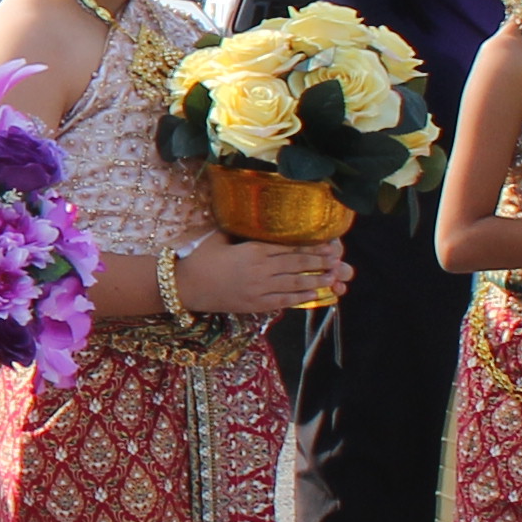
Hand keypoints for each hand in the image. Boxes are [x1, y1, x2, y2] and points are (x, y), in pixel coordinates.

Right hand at [184, 235, 347, 314]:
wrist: (185, 286)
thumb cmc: (199, 258)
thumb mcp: (219, 237)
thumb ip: (238, 231)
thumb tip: (248, 217)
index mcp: (253, 250)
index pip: (289, 247)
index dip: (311, 247)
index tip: (328, 245)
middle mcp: (260, 269)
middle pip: (296, 264)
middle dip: (319, 262)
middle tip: (337, 260)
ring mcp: (258, 288)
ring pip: (294, 283)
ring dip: (315, 279)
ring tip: (332, 277)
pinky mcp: (254, 304)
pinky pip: (282, 301)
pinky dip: (299, 297)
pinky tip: (313, 294)